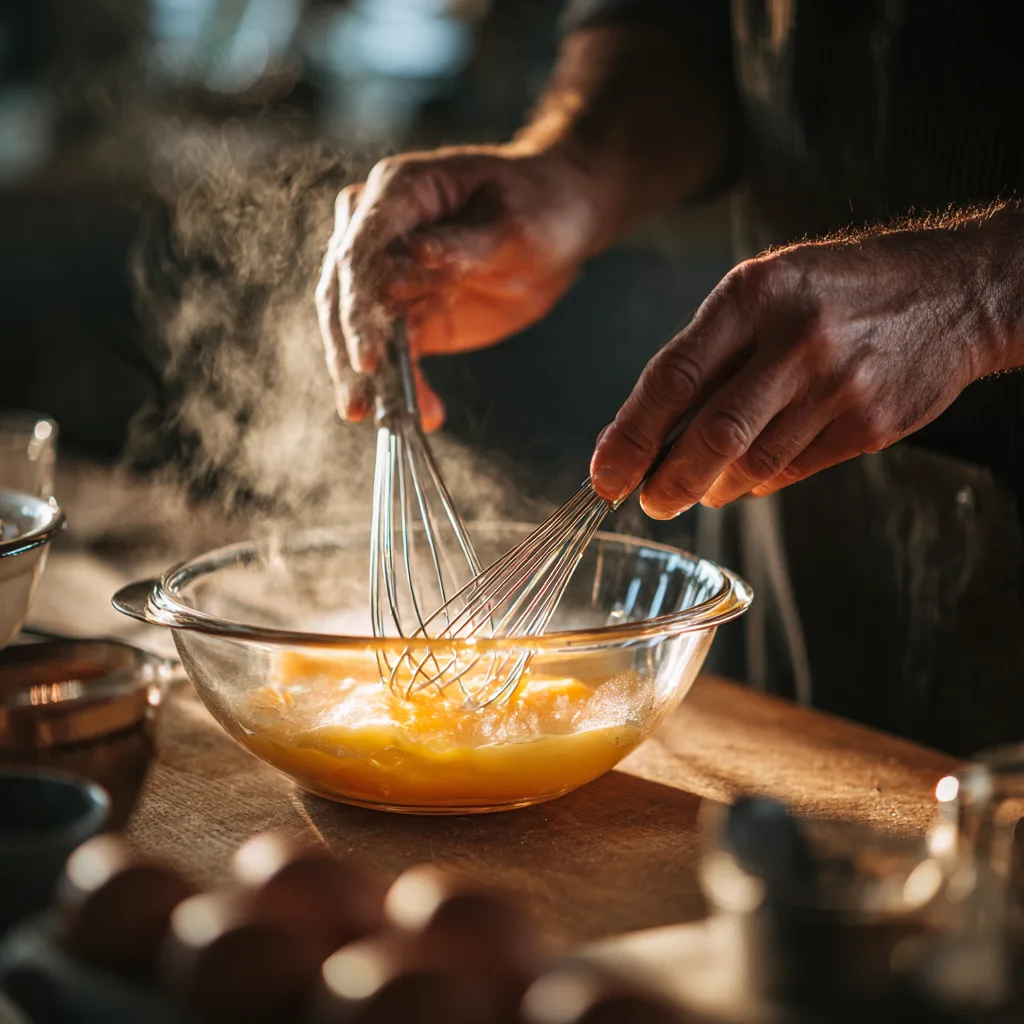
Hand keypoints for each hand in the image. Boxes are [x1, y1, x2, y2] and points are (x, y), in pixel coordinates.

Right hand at [316, 145, 602, 430]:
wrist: (561, 222)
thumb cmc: (540, 204)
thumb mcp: (515, 222)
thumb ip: (464, 242)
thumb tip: (416, 256)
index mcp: (398, 190)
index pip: (359, 250)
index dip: (356, 305)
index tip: (368, 356)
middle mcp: (378, 227)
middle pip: (343, 294)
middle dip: (350, 352)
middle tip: (361, 404)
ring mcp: (389, 272)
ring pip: (357, 330)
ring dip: (369, 379)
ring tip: (388, 420)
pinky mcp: (408, 312)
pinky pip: (392, 353)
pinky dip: (402, 386)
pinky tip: (424, 413)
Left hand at [590, 227, 1009, 516]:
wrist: (953, 293)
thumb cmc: (838, 290)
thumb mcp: (764, 289)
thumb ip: (707, 352)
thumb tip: (644, 428)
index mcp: (754, 296)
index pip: (673, 379)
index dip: (630, 435)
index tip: (605, 472)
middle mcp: (796, 341)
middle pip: (712, 436)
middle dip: (667, 482)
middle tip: (649, 500)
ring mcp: (838, 386)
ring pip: (752, 464)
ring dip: (712, 487)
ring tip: (697, 487)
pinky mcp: (869, 425)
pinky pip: (793, 471)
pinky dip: (757, 482)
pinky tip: (744, 476)